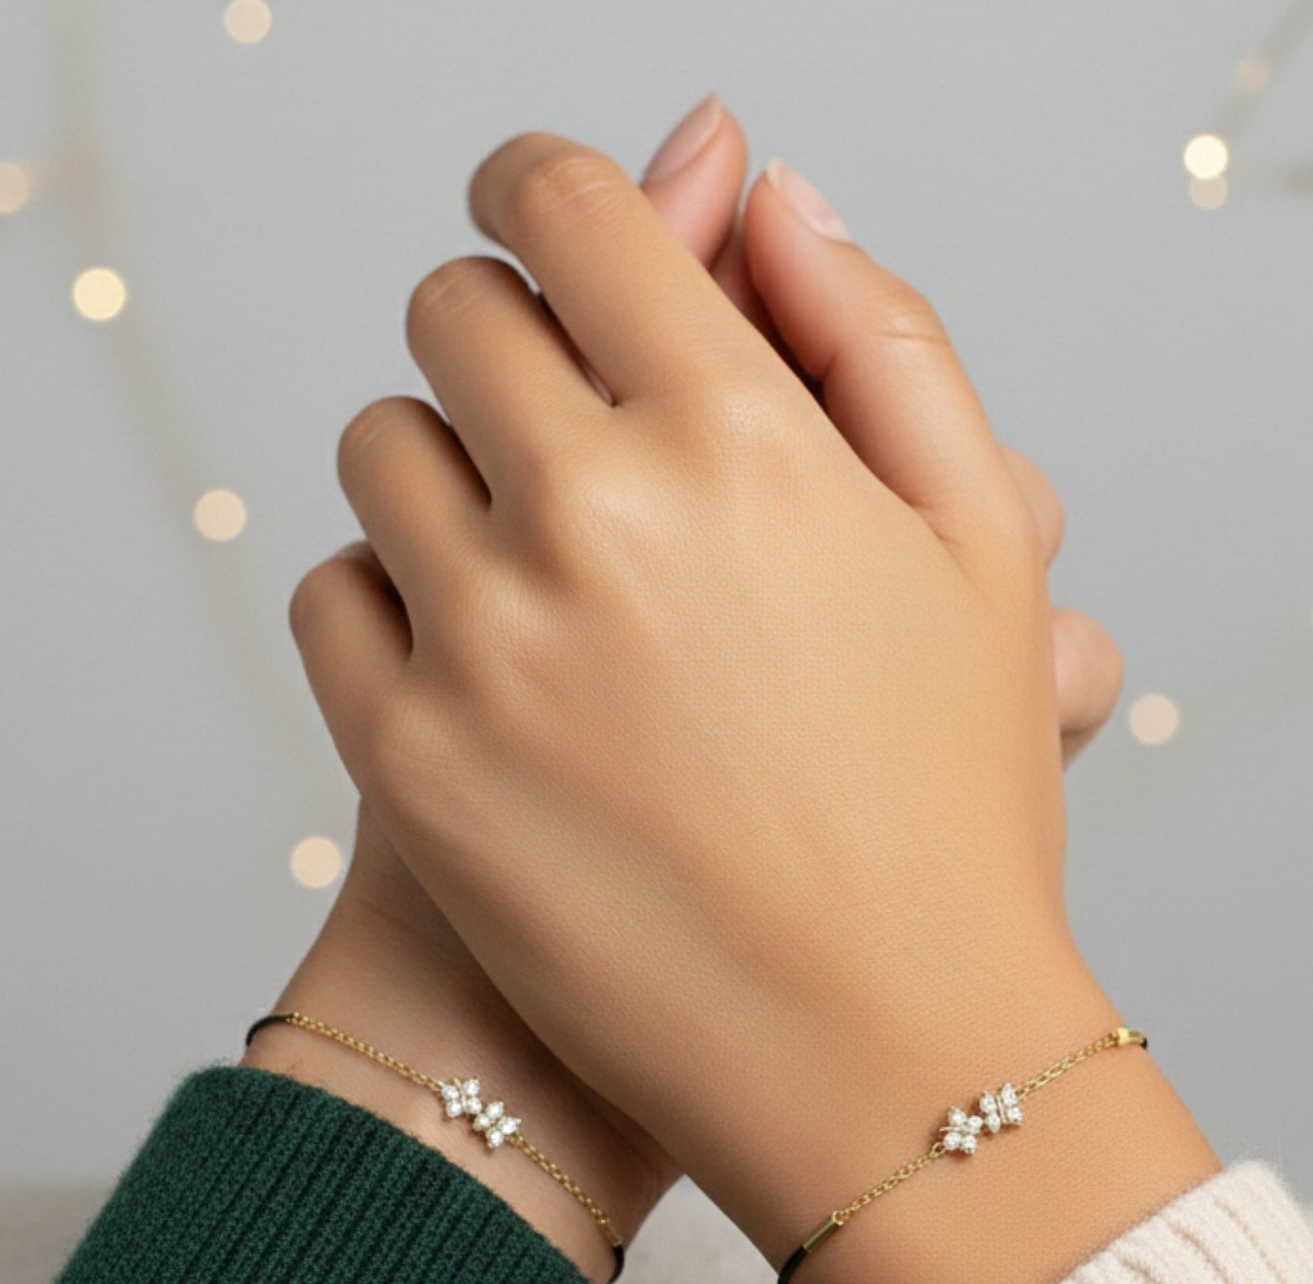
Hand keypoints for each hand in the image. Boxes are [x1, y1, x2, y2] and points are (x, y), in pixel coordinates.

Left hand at [300, 126, 1218, 1283]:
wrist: (880, 1063)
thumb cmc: (951, 815)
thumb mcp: (982, 558)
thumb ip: (883, 341)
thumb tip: (764, 191)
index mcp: (746, 437)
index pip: (568, 204)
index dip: (548, 191)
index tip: (545, 223)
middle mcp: (595, 515)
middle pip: (454, 313)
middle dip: (511, 343)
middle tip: (570, 425)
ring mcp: (483, 643)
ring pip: (378, 449)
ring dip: (450, 475)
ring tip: (545, 569)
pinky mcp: (410, 763)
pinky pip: (330, 594)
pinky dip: (390, 603)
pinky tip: (488, 664)